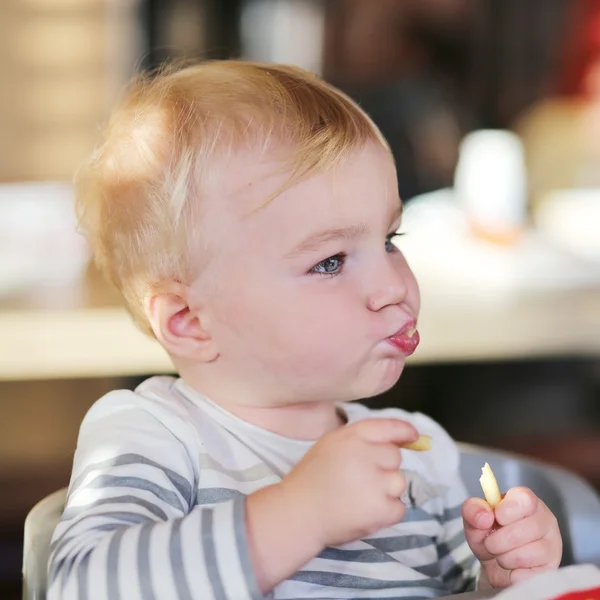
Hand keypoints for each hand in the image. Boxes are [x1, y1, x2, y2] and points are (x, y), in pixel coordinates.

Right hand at [281, 418, 418, 547]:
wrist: (298, 513)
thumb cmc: (313, 477)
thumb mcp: (332, 444)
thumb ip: (362, 438)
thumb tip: (399, 439)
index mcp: (351, 436)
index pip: (389, 427)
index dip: (404, 431)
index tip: (413, 437)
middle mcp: (365, 455)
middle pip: (395, 457)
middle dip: (384, 467)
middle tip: (360, 479)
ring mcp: (374, 483)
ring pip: (399, 482)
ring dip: (385, 490)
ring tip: (359, 496)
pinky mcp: (380, 509)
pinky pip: (399, 507)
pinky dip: (386, 512)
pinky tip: (364, 511)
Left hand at [462, 487, 561, 587]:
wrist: (494, 564)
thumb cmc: (489, 534)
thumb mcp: (474, 519)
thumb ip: (472, 510)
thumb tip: (484, 516)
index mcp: (525, 500)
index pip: (525, 499)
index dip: (507, 510)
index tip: (496, 517)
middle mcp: (544, 519)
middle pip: (522, 530)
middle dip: (497, 541)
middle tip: (491, 543)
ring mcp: (552, 544)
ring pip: (526, 555)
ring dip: (504, 558)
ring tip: (502, 554)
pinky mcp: (552, 568)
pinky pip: (529, 575)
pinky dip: (513, 574)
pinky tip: (513, 567)